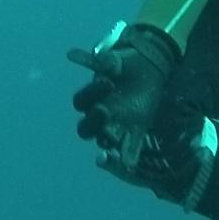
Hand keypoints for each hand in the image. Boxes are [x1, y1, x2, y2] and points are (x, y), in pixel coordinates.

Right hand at [69, 25, 179, 172]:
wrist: (148, 69)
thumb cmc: (127, 64)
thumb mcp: (117, 61)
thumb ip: (102, 61)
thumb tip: (70, 54)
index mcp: (91, 98)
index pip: (81, 101)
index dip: (91, 93)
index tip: (108, 81)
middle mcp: (99, 116)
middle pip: (87, 128)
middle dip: (94, 121)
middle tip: (104, 110)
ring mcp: (117, 126)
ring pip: (105, 140)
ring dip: (108, 140)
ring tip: (113, 138)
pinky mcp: (135, 132)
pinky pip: (128, 149)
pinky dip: (128, 158)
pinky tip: (129, 165)